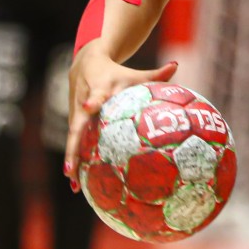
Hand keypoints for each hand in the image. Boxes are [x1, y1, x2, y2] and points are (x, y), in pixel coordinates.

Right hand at [62, 48, 177, 191]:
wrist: (85, 63)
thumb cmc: (115, 73)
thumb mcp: (133, 73)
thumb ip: (155, 74)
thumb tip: (176, 65)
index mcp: (99, 89)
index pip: (95, 95)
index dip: (92, 101)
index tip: (89, 106)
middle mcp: (83, 103)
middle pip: (76, 126)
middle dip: (73, 145)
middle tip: (71, 166)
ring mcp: (76, 114)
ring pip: (72, 139)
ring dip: (71, 160)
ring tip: (74, 182)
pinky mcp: (74, 122)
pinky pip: (74, 143)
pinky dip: (74, 161)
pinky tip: (77, 184)